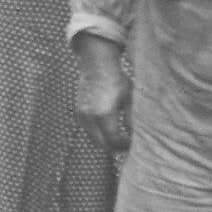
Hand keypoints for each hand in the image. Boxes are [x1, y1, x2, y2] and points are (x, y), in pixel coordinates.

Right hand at [74, 34, 131, 150]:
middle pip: (102, 144)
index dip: (122, 146)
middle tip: (123, 144)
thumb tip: (133, 137)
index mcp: (105, 116)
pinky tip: (106, 127)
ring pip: (93, 138)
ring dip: (104, 140)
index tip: (129, 144)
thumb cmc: (117, 80)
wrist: (97, 66)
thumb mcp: (128, 100)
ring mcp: (82, 116)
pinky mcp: (78, 112)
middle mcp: (91, 118)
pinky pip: (88, 130)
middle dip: (113, 146)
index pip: (113, 141)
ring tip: (116, 136)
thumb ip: (130, 121)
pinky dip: (97, 132)